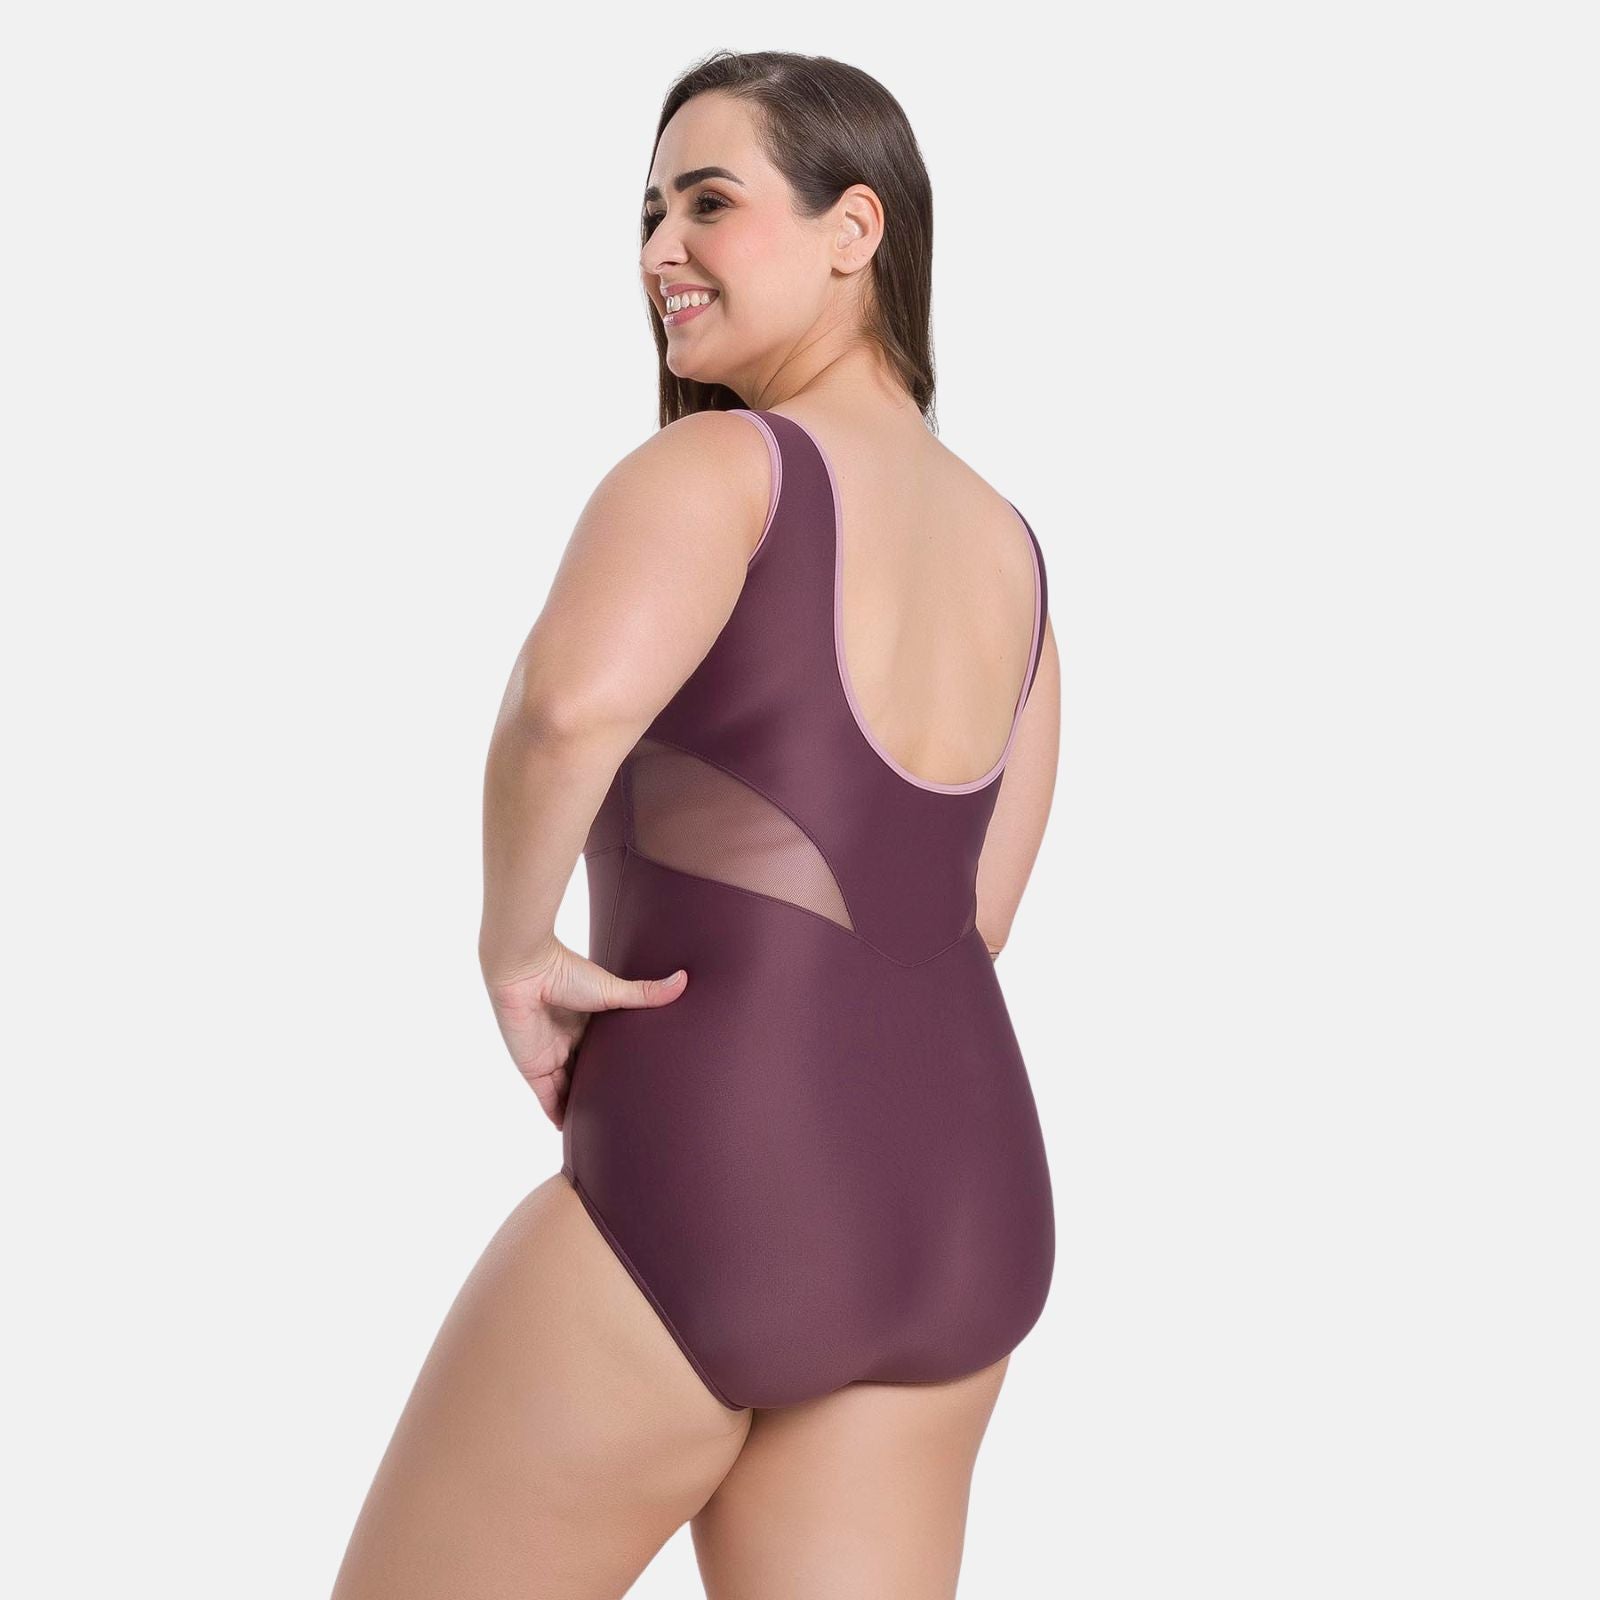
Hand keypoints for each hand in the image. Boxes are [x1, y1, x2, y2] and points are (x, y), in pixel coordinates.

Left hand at [484, 938, 686, 1129]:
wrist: (526, 972)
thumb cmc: (565, 973)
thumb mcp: (612, 990)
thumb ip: (646, 993)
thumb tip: (684, 980)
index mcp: (586, 1022)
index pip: (603, 1051)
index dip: (616, 1065)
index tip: (637, 1081)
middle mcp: (568, 1041)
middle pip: (586, 1072)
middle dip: (599, 1089)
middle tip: (623, 1109)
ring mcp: (551, 1056)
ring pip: (568, 1089)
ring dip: (580, 1105)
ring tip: (601, 1127)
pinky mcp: (534, 1069)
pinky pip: (547, 1099)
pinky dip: (558, 1113)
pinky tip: (569, 1128)